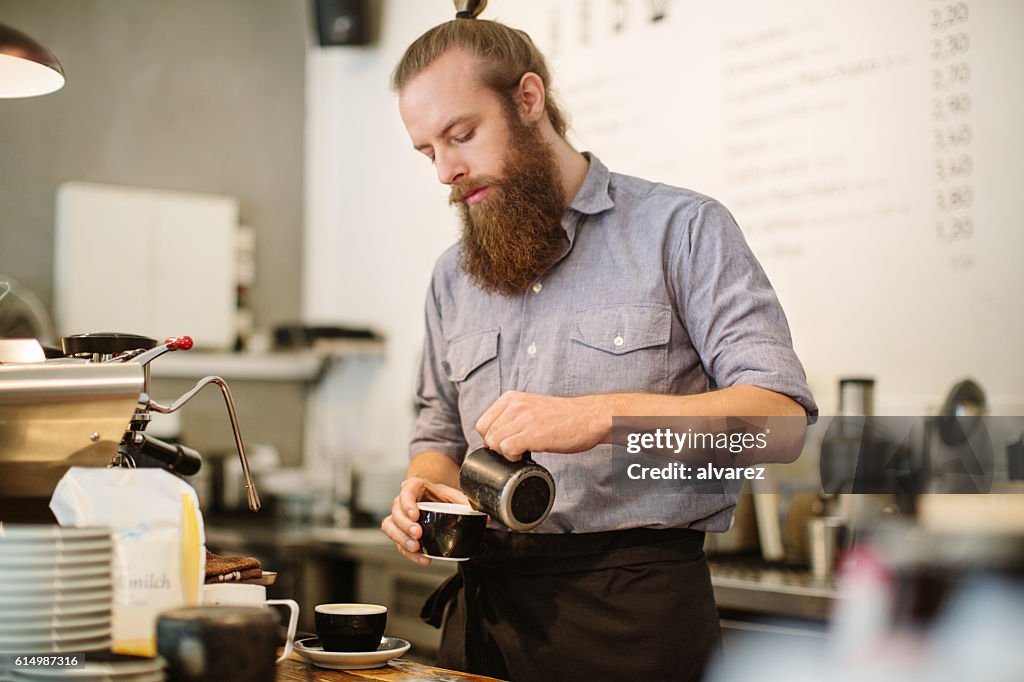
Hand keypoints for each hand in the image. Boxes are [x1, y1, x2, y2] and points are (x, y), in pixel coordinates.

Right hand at [380, 477, 468, 565]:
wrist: (431, 498)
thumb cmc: (439, 495)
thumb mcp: (452, 495)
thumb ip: (467, 503)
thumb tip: (485, 519)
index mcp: (415, 487)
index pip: (406, 490)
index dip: (407, 502)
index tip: (416, 514)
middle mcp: (402, 501)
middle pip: (396, 512)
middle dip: (405, 525)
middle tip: (418, 533)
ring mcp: (398, 517)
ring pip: (390, 527)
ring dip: (401, 539)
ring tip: (416, 547)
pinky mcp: (399, 532)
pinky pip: (397, 542)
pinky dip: (408, 553)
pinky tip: (422, 557)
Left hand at [475, 391, 607, 459]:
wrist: (590, 417)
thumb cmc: (564, 417)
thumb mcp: (531, 407)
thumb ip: (512, 416)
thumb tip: (494, 438)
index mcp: (511, 397)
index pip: (483, 423)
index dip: (491, 438)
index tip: (506, 443)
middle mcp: (514, 405)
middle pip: (486, 435)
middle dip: (498, 447)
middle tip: (516, 449)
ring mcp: (523, 418)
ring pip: (494, 443)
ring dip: (506, 453)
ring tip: (524, 451)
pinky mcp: (532, 434)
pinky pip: (506, 450)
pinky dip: (514, 458)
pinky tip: (527, 454)